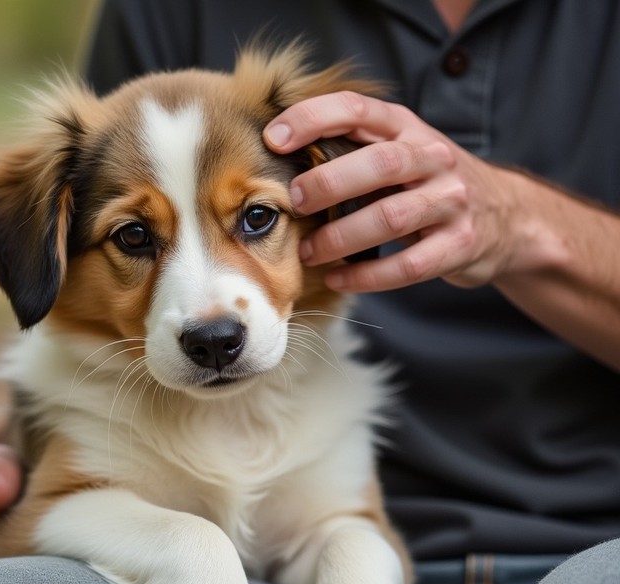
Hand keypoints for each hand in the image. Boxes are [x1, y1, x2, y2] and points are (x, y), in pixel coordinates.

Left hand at [264, 91, 522, 291]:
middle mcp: (433, 158)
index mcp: (408, 128)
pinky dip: (367, 276)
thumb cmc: (430, 184)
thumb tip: (279, 158)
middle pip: (380, 164)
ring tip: (309, 253)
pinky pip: (408, 265)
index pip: (359, 109)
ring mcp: (451, 201)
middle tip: (293, 203)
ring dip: (341, 238)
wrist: (507, 215)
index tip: (274, 138)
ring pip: (391, 218)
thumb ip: (354, 151)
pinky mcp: (460, 244)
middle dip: (329, 183)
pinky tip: (338, 279)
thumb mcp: (401, 153)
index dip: (314, 118)